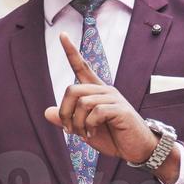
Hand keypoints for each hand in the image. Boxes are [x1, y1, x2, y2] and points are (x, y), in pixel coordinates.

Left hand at [44, 31, 157, 165]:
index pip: (82, 67)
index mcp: (96, 92)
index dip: (71, 51)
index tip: (62, 35)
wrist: (136, 148)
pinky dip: (88, 126)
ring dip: (77, 123)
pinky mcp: (119, 109)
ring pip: (82, 102)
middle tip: (69, 130)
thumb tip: (46, 112)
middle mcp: (104, 90)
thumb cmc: (112, 137)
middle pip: (72, 90)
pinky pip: (95, 112)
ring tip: (83, 134)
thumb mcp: (84, 129)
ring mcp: (113, 98)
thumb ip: (67, 121)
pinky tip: (92, 133)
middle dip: (65, 112)